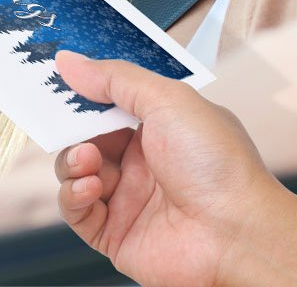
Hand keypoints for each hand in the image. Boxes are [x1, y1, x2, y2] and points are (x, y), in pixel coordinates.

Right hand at [54, 50, 296, 286]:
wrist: (239, 235)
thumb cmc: (219, 165)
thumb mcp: (167, 99)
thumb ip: (114, 78)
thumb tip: (69, 61)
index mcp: (155, 128)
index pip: (105, 104)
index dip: (81, 93)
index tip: (56, 80)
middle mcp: (139, 162)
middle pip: (83, 136)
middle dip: (71, 128)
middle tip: (66, 122)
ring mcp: (126, 198)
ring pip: (74, 171)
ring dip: (71, 161)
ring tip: (88, 160)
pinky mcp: (114, 233)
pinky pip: (75, 210)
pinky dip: (72, 195)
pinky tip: (89, 187)